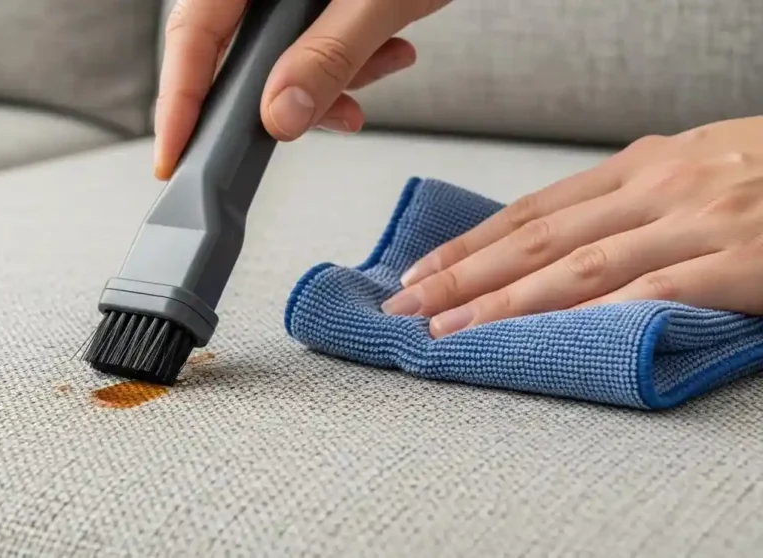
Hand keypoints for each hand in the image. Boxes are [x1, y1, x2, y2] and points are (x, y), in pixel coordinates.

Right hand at [153, 0, 450, 179]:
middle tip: (295, 130)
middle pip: (231, 48)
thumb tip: (281, 115)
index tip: (174, 154)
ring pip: (278, 53)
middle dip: (276, 96)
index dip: (179, 99)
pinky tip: (389, 51)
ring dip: (327, 80)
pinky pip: (312, 40)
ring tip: (378, 68)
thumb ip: (330, 56)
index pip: (192, 31)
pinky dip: (348, 60)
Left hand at [382, 116, 762, 337]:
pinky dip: (592, 318)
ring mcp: (697, 222)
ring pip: (579, 267)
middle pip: (538, 238)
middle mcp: (657, 188)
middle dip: (464, 276)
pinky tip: (546, 341)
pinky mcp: (737, 262)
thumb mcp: (693, 170)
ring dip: (506, 302)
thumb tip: (556, 240)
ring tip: (450, 331)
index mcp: (641, 166)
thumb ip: (629, 202)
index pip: (532, 211)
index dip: (469, 244)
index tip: (419, 272)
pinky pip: (652, 293)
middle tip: (407, 307)